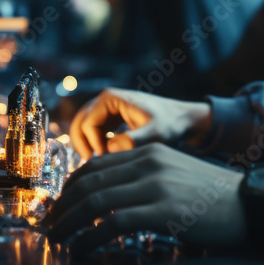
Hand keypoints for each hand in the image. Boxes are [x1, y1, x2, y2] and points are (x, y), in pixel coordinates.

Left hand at [45, 143, 245, 249]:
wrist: (251, 203)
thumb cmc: (213, 197)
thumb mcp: (175, 173)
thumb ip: (144, 177)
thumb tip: (109, 197)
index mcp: (149, 151)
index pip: (94, 165)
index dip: (68, 188)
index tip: (57, 207)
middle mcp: (149, 162)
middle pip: (88, 182)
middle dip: (61, 207)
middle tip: (48, 226)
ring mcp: (155, 186)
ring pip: (95, 201)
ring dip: (68, 223)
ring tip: (56, 239)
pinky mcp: (162, 211)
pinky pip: (113, 223)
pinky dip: (90, 236)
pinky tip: (81, 247)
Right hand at [69, 88, 211, 158]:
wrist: (184, 121)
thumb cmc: (171, 125)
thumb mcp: (155, 135)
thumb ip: (134, 141)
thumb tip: (109, 148)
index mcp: (111, 98)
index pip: (87, 123)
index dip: (92, 144)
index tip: (106, 160)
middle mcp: (105, 100)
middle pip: (79, 124)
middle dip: (83, 145)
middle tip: (92, 166)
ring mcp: (107, 109)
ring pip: (84, 129)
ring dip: (87, 146)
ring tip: (98, 164)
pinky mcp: (112, 119)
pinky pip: (93, 132)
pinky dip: (94, 145)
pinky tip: (106, 160)